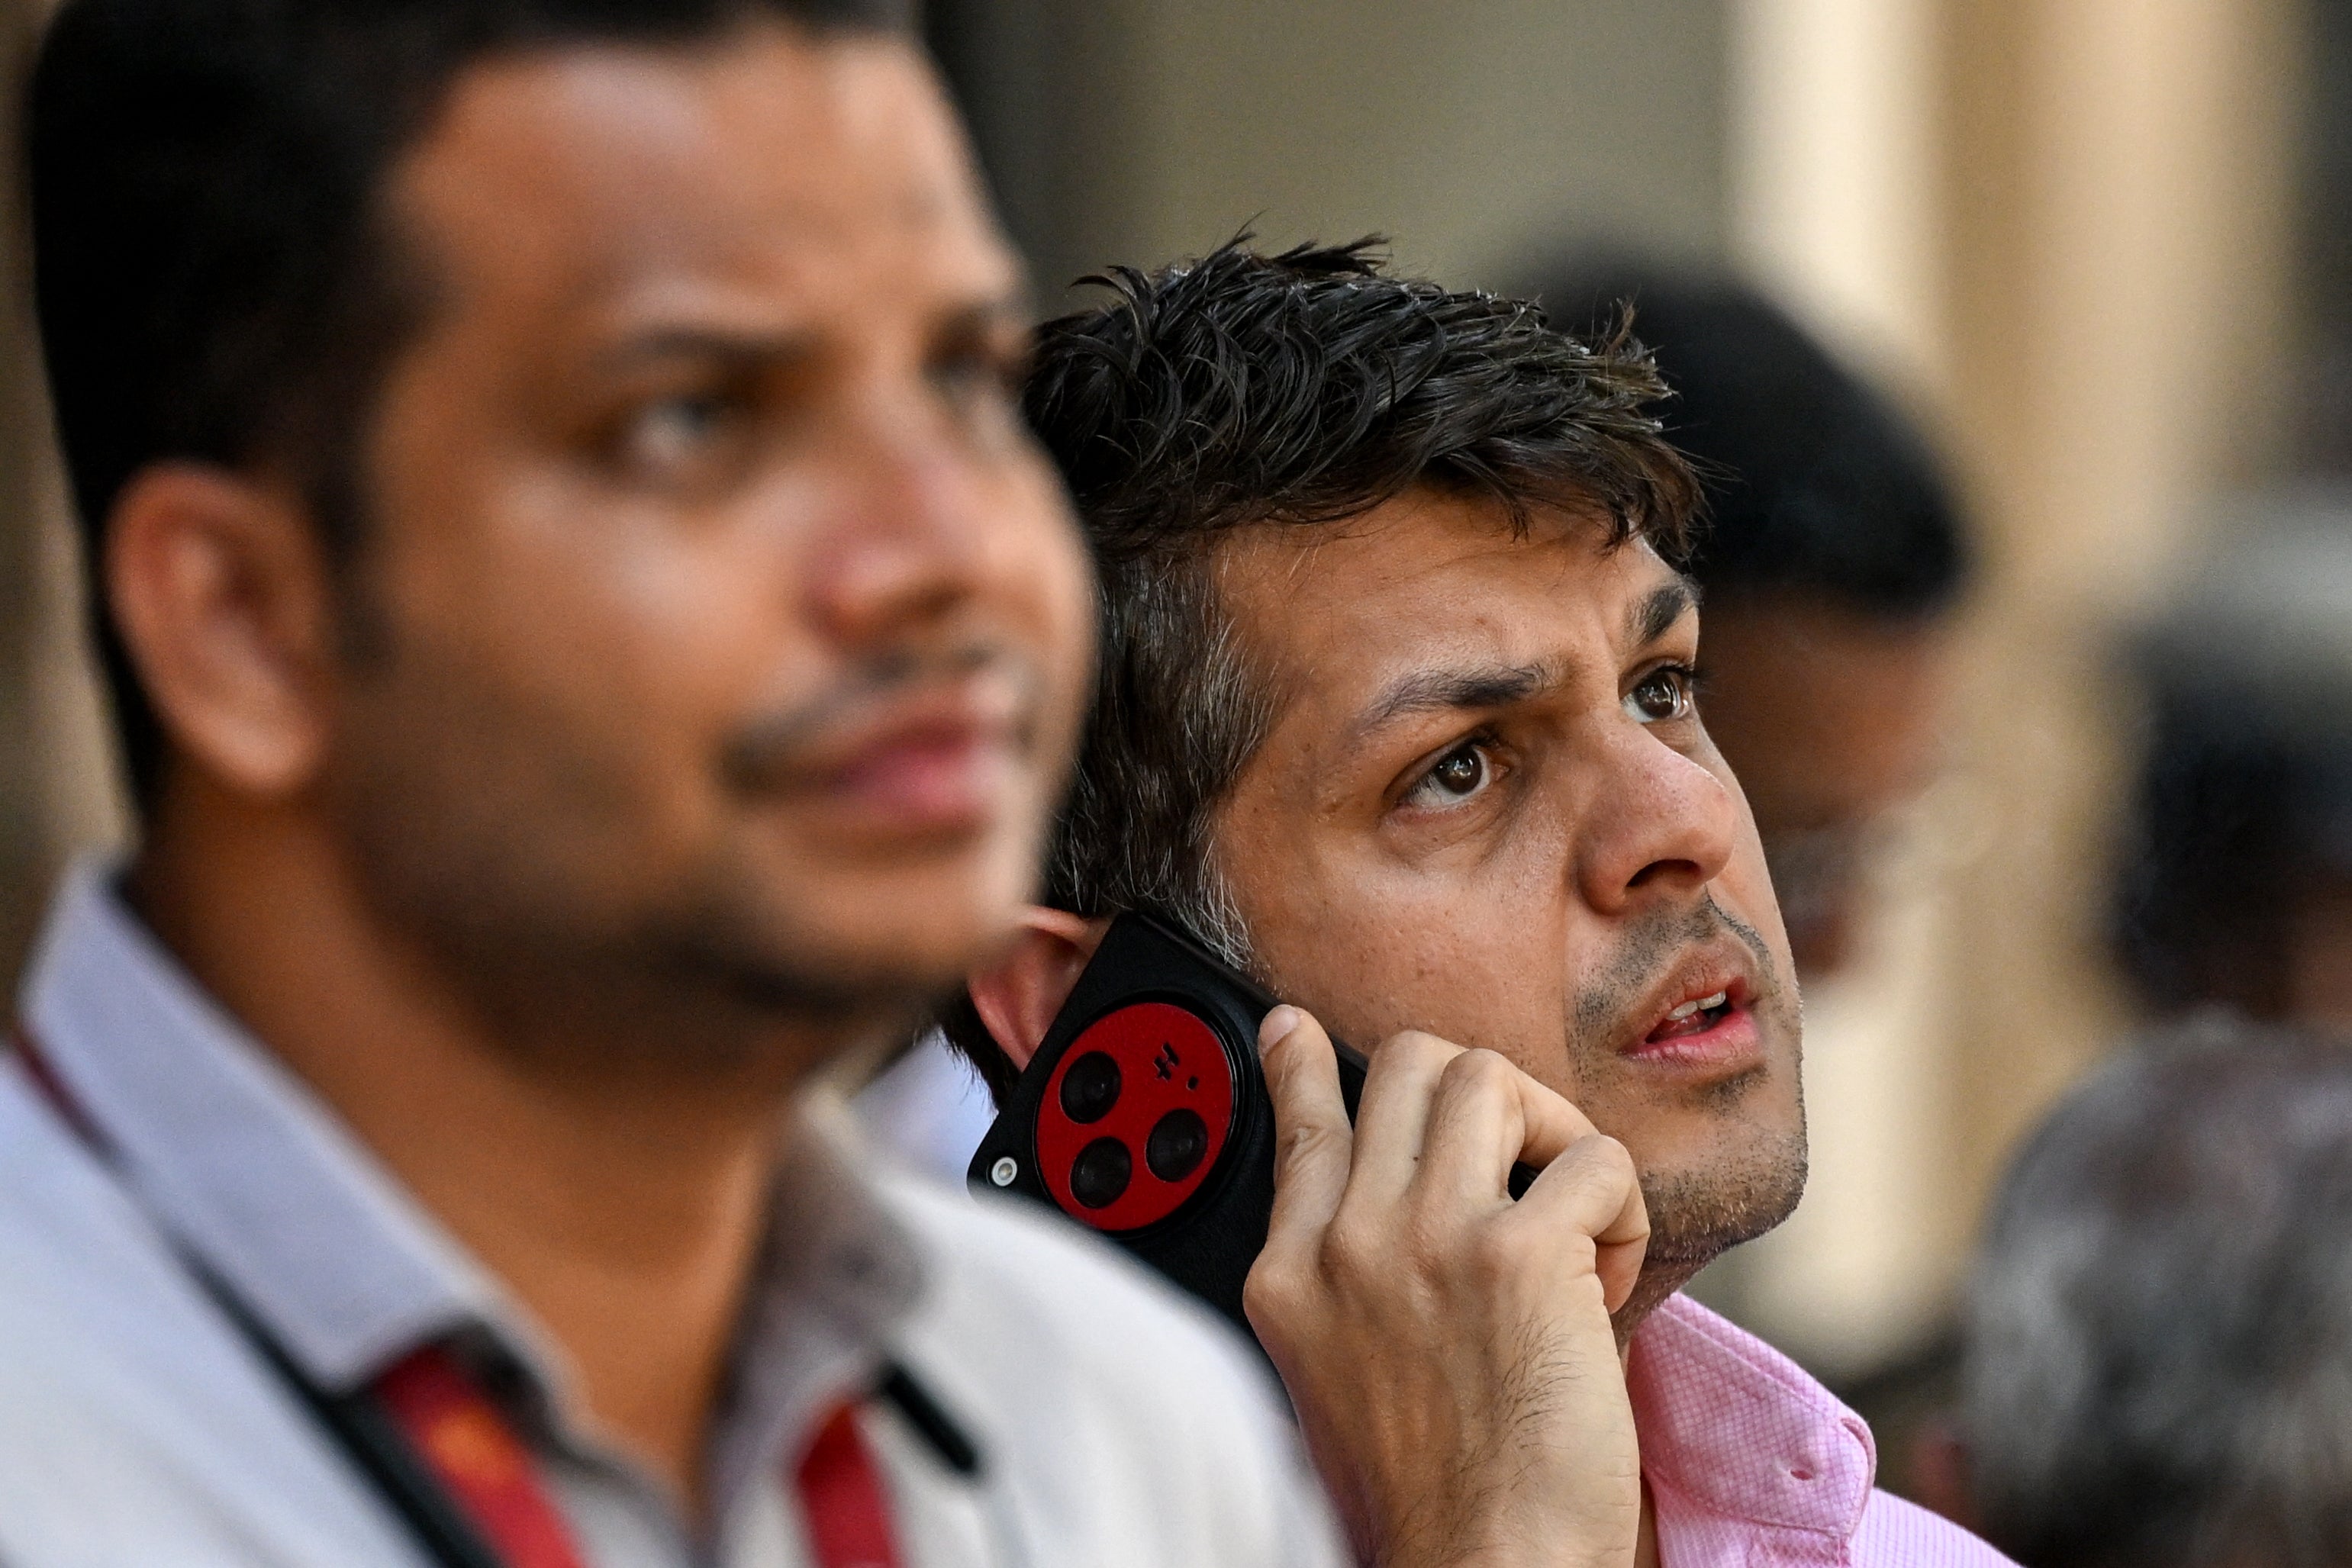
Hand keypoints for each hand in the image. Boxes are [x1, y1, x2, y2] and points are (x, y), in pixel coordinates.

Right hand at [1244, 1007, 1647, 1567]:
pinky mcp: (1521, 1254)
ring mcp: (1427, 1237)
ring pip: (1490, 1076)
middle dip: (1481, 1095)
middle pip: (1407, 1066)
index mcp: (1293, 1277)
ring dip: (1553, 1132)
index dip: (1304, 1064)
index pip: (1300, 1127)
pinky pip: (1597, 1160)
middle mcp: (1347, 1242)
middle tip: (1523, 1159)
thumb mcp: (1337, 1375)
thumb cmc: (1438, 1499)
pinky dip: (1625, 1214)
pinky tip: (1612, 1283)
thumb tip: (1381, 1195)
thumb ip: (1346, 1279)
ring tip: (1572, 1216)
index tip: (1295, 1030)